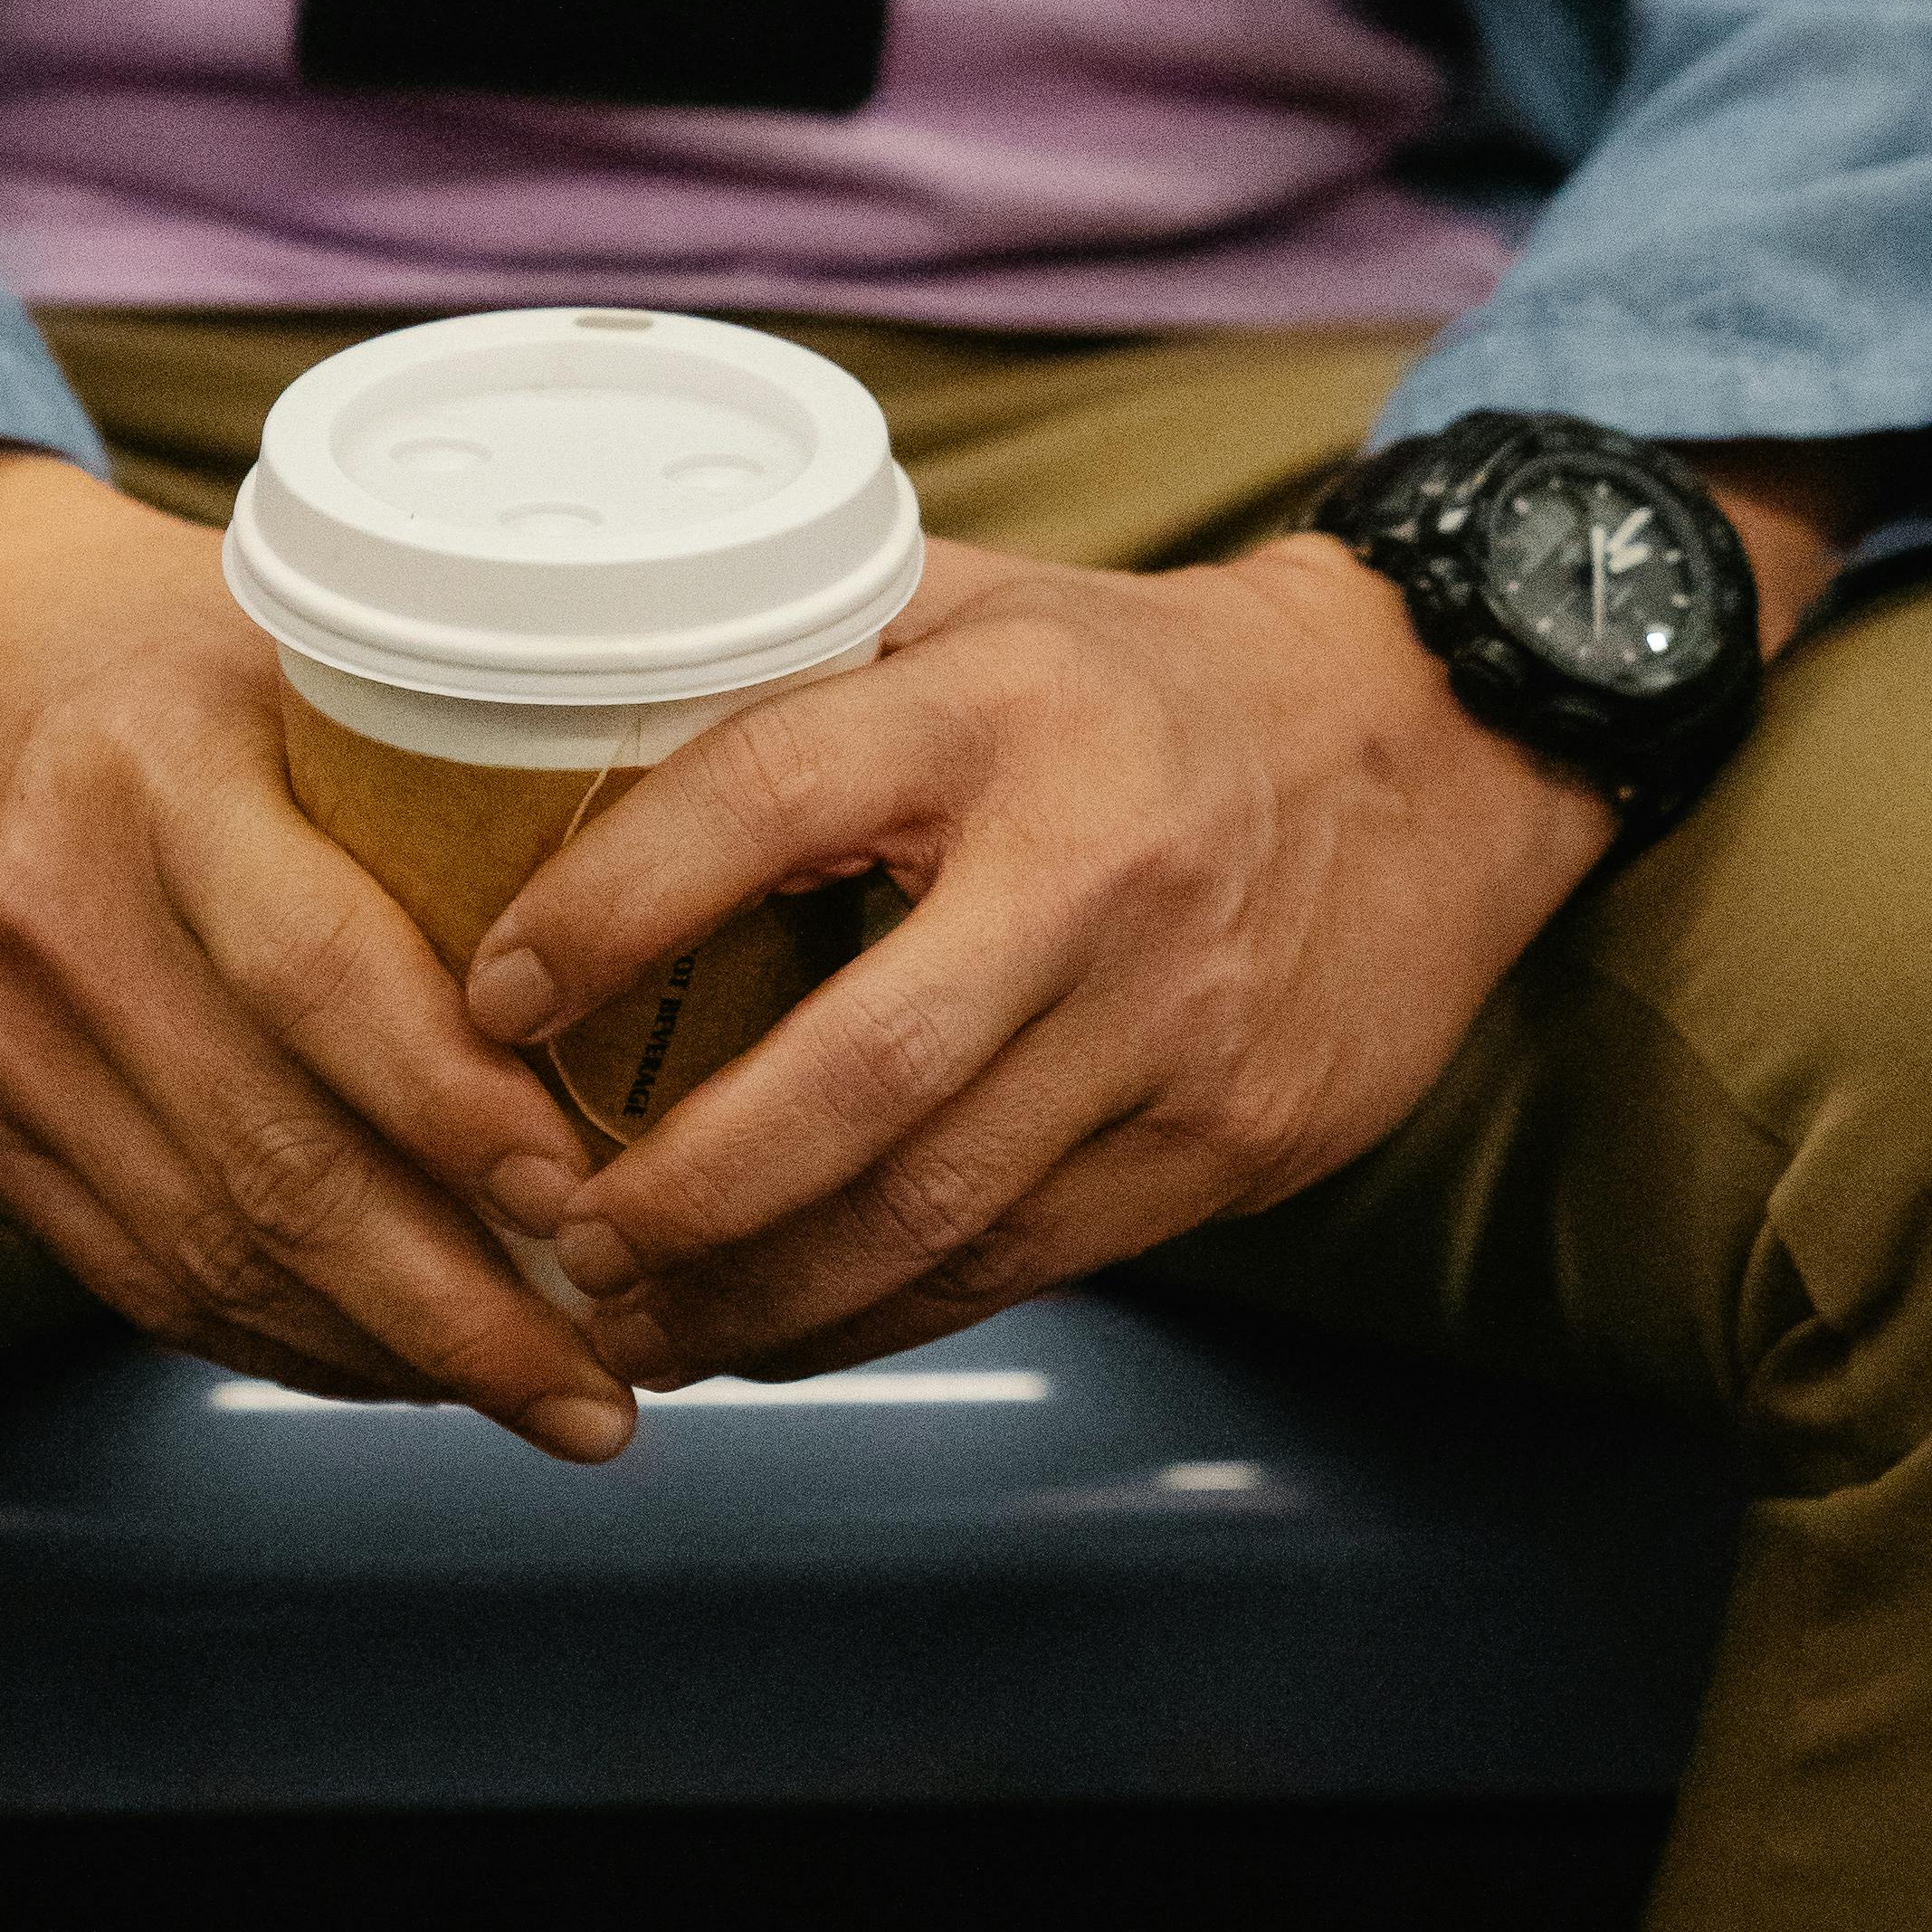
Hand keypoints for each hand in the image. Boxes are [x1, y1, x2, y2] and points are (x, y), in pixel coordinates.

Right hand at [0, 444, 638, 1454]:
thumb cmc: (186, 653)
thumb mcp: (315, 654)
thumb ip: (468, 769)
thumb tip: (715, 896)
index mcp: (159, 773)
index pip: (316, 973)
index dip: (454, 1110)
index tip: (585, 1200)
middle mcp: (55, 911)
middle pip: (271, 1158)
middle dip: (457, 1307)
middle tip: (608, 1382)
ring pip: (212, 1248)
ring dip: (393, 1356)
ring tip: (550, 1399)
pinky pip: (144, 1276)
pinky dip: (290, 1341)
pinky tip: (407, 1370)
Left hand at [456, 531, 1617, 1382]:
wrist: (1437, 748)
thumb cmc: (1148, 678)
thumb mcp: (983, 603)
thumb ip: (797, 643)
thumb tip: (550, 688)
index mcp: (1001, 709)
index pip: (765, 800)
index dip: (609, 910)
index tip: (494, 996)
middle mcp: (1094, 874)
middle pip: (857, 1077)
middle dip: (682, 1190)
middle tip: (559, 1235)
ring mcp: (1174, 1028)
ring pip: (934, 1212)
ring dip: (758, 1293)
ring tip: (631, 1321)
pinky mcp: (1228, 1143)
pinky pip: (1018, 1262)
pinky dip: (876, 1315)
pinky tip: (774, 1328)